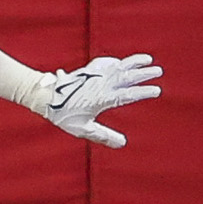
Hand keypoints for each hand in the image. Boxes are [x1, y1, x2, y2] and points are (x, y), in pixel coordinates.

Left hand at [43, 53, 162, 147]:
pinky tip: (120, 62)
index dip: (142, 92)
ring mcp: (94, 75)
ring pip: (118, 66)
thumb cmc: (62, 114)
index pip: (127, 95)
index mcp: (102, 98)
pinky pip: (104, 63)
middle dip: (143, 74)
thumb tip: (122, 144)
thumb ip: (102, 135)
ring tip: (148, 59)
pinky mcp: (87, 71)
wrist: (43, 96)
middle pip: (126, 76)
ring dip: (133, 62)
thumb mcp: (82, 129)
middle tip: (159, 71)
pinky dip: (114, 61)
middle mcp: (100, 84)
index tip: (156, 91)